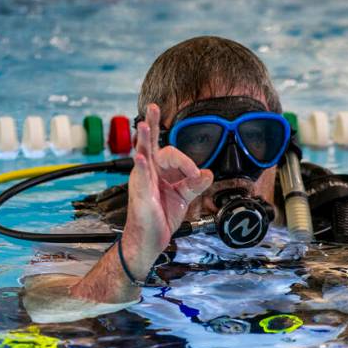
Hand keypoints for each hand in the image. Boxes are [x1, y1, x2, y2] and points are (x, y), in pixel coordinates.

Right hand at [120, 103, 212, 277]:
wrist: (151, 240)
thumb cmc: (161, 216)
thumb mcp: (183, 197)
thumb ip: (195, 184)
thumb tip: (208, 172)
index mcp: (158, 171)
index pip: (172, 154)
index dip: (187, 162)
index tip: (197, 175)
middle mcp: (148, 172)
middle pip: (150, 143)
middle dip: (152, 124)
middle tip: (153, 107)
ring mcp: (142, 181)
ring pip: (142, 155)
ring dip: (143, 139)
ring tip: (143, 124)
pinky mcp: (140, 194)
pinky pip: (140, 178)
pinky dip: (141, 167)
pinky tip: (140, 158)